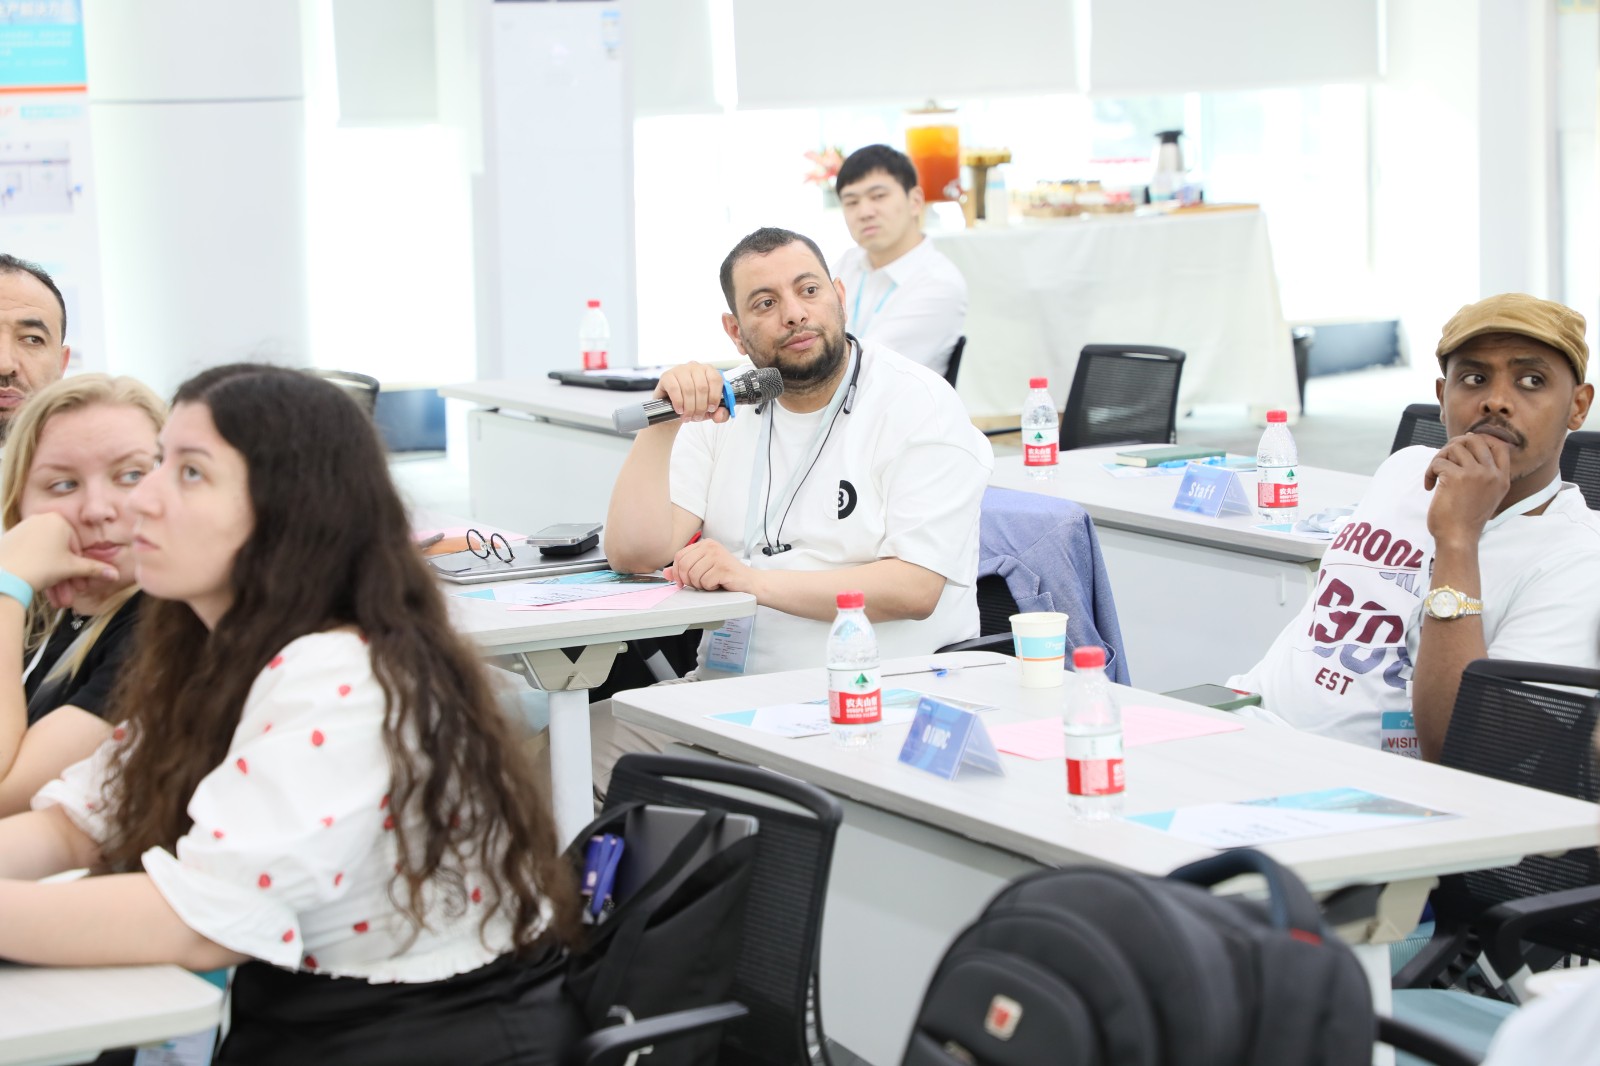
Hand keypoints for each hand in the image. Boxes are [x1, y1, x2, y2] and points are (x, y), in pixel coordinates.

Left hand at [0, 514, 119, 608]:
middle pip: (60, 554)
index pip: (76, 546)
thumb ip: (95, 569)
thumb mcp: (72, 568)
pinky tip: (42, 589)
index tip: (81, 583)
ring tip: (56, 599)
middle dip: (66, 579)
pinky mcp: (10, 541)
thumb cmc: (39, 567)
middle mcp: (39, 520)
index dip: (81, 568)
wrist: (4, 576)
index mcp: (57, 520)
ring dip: (54, 581)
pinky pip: (31, 556)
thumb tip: (114, 574)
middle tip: (69, 594)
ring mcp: (23, 530)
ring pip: (46, 558)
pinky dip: (39, 572)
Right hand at [653, 363, 729, 424]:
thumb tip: (720, 415)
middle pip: (702, 387)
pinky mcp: (667, 376)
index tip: (712, 409)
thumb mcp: (709, 412)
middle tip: (697, 417)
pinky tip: (679, 410)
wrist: (672, 408)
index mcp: (708, 371)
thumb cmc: (693, 405)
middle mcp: (695, 367)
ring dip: (689, 407)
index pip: (716, 379)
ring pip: (688, 389)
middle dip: (700, 406)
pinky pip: (675, 389)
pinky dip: (678, 402)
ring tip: (688, 416)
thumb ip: (721, 414)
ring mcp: (680, 370)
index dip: (715, 396)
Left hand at [664, 538, 753, 593]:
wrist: (750, 582)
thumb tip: (666, 573)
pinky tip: (719, 584)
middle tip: (698, 584)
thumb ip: (684, 570)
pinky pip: (705, 581)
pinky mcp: (723, 568)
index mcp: (705, 544)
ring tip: (711, 583)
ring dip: (700, 585)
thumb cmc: (726, 576)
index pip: (679, 556)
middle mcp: (711, 546)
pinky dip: (710, 587)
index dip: (677, 572)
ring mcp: (717, 556)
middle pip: (684, 565)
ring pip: (693, 575)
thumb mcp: (702, 569)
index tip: (682, 582)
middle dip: (688, 580)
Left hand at [1425, 432, 1511, 544]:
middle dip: (1454, 445)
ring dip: (1439, 458)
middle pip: (1474, 440)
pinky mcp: (1456, 477)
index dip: (1480, 439)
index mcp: (1502, 478)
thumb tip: (1467, 443)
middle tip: (1443, 460)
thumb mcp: (1486, 496)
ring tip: (1435, 475)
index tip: (1463, 447)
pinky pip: (1438, 462)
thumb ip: (1484, 474)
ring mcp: (1476, 474)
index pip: (1500, 445)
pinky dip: (1429, 472)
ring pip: (1454, 447)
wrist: (1458, 538)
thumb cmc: (1466, 519)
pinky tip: (1429, 486)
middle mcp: (1492, 474)